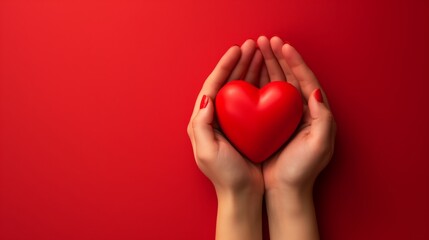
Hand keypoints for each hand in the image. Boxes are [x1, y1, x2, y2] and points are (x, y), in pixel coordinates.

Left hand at [187, 39, 263, 239]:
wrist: (242, 195)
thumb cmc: (225, 175)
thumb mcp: (207, 152)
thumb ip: (201, 124)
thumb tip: (206, 97)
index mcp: (203, 121)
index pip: (212, 85)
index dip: (224, 66)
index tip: (236, 50)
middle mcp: (216, 117)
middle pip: (227, 83)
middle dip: (238, 63)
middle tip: (251, 46)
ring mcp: (232, 121)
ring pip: (240, 88)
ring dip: (249, 70)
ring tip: (259, 54)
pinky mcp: (246, 127)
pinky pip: (252, 100)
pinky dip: (259, 86)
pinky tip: (267, 77)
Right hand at [257, 36, 335, 239]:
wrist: (286, 190)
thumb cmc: (303, 170)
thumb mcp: (319, 145)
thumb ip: (322, 118)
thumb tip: (317, 92)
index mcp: (315, 112)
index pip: (305, 79)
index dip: (294, 61)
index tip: (283, 46)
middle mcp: (299, 110)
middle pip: (288, 77)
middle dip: (277, 57)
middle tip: (265, 41)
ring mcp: (283, 116)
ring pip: (274, 84)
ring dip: (266, 65)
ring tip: (256, 49)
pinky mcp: (269, 123)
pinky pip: (262, 97)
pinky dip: (256, 83)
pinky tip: (248, 73)